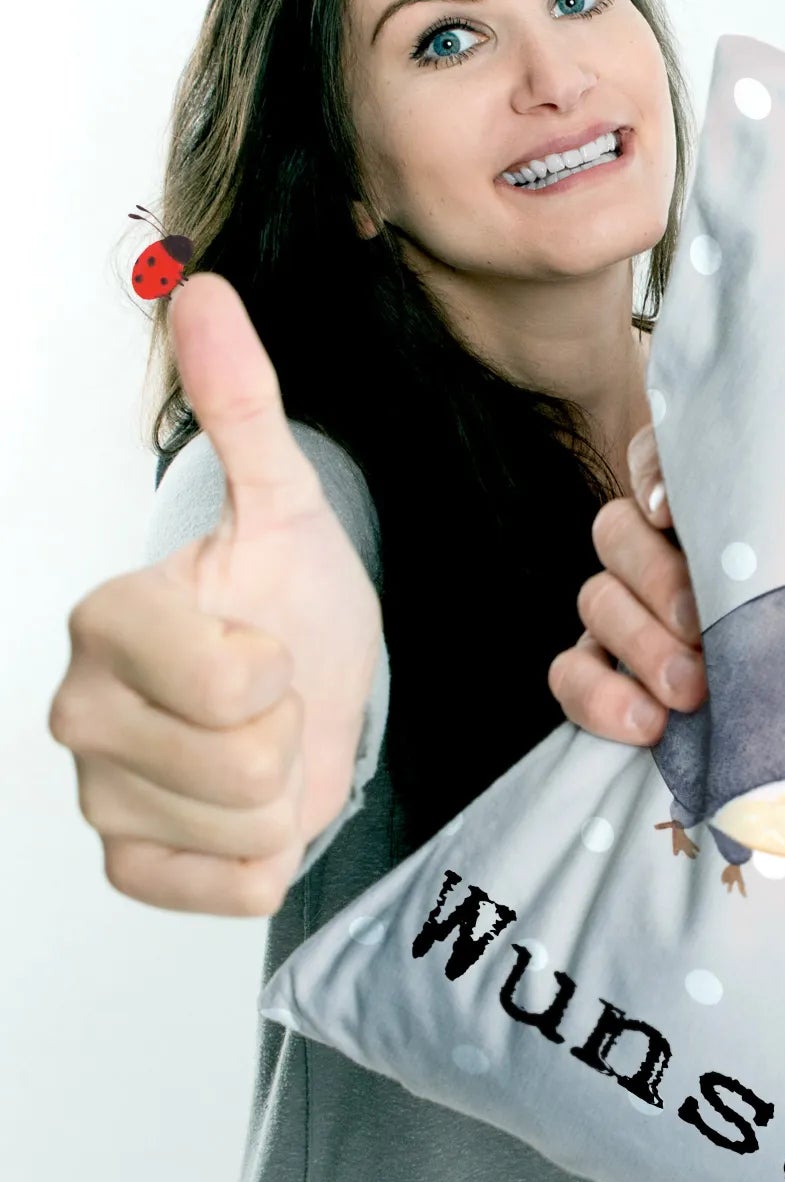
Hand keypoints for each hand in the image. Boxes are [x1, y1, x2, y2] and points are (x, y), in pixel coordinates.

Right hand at [48, 274, 381, 915]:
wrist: (306, 685)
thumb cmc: (293, 601)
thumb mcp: (287, 505)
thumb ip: (245, 407)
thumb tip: (206, 291)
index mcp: (111, 618)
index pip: (230, 683)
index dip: (281, 672)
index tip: (270, 643)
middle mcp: (80, 708)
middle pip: (242, 765)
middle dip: (290, 734)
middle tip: (274, 700)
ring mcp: (100, 790)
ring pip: (244, 829)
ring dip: (285, 793)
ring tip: (265, 745)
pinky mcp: (130, 859)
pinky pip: (226, 890)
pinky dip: (263, 859)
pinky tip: (251, 811)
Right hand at [548, 416, 707, 741]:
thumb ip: (774, 515)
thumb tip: (678, 506)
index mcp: (702, 510)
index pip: (656, 460)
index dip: (654, 478)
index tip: (669, 515)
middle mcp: (652, 548)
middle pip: (617, 531)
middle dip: (659, 581)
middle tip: (702, 629)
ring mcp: (622, 611)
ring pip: (596, 601)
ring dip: (640, 645)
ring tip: (691, 692)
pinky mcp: (604, 672)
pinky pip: (571, 674)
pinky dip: (598, 697)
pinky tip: (648, 723)